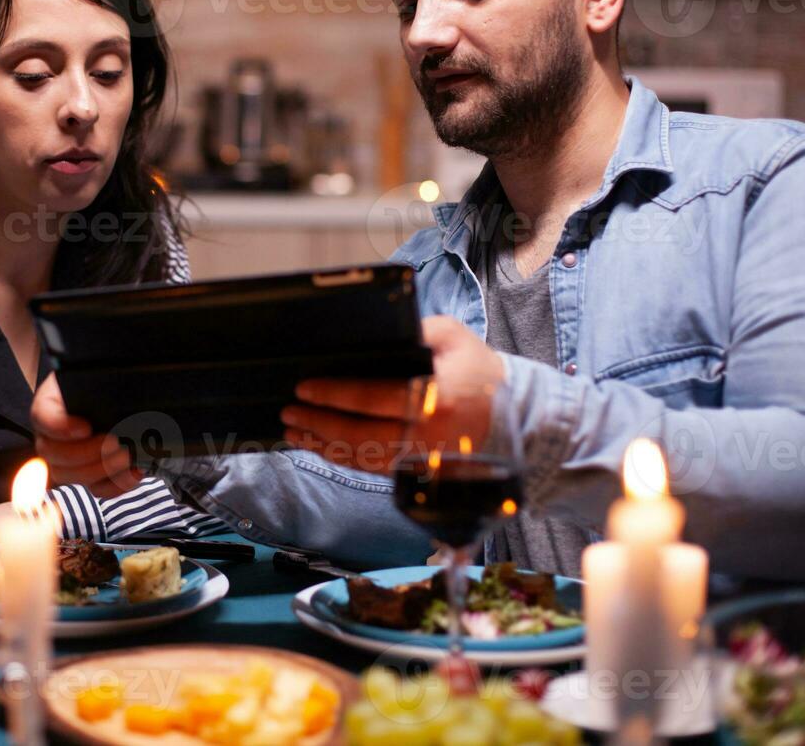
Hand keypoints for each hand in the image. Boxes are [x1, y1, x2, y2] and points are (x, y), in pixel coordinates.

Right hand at [31, 374, 142, 497]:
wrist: (127, 394)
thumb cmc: (110, 380)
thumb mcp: (99, 376)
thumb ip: (95, 385)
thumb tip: (108, 392)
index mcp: (50, 403)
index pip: (42, 417)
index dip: (60, 427)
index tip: (85, 428)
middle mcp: (52, 434)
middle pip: (53, 454)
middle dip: (86, 453)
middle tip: (115, 443)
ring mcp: (68, 459)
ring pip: (70, 476)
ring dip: (101, 470)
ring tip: (128, 457)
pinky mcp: (90, 475)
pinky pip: (96, 489)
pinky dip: (117, 484)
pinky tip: (136, 471)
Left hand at [281, 316, 503, 473]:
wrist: (515, 417)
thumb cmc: (479, 371)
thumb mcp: (453, 337)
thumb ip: (416, 332)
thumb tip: (375, 336)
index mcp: (434, 395)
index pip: (372, 397)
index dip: (334, 394)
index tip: (304, 387)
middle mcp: (425, 433)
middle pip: (359, 433)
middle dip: (317, 423)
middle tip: (289, 412)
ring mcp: (421, 457)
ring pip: (361, 456)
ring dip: (323, 445)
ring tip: (294, 432)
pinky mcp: (419, 471)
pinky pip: (373, 467)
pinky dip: (343, 458)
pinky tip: (322, 448)